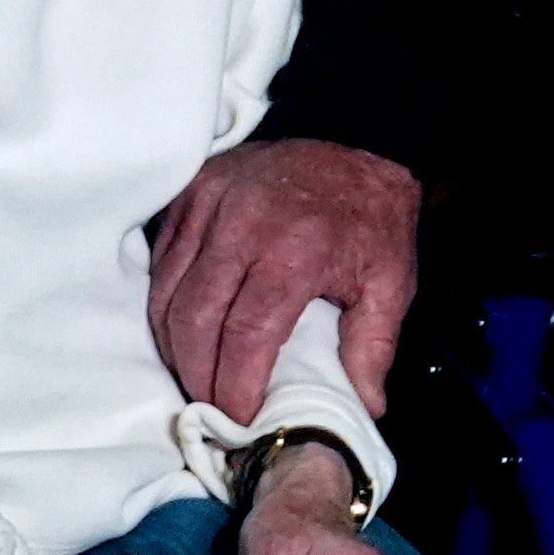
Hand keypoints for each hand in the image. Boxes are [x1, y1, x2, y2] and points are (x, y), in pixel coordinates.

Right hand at [148, 137, 421, 416]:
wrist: (357, 137)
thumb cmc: (373, 215)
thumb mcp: (393, 279)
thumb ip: (374, 346)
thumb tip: (365, 407)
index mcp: (297, 249)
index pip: (247, 334)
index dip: (234, 384)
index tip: (238, 417)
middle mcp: (244, 226)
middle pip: (194, 320)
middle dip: (196, 374)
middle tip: (210, 406)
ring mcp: (209, 205)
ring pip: (166, 295)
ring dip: (173, 345)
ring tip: (195, 375)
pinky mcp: (188, 193)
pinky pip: (160, 263)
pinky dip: (164, 304)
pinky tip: (183, 331)